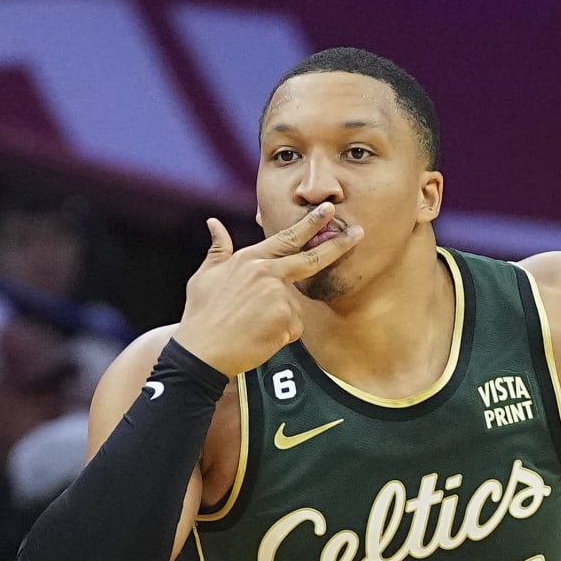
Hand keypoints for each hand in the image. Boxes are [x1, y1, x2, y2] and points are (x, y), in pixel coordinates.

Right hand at [171, 203, 363, 374]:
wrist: (202, 350)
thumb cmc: (202, 314)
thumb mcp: (205, 276)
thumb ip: (218, 250)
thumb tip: (214, 223)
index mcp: (250, 259)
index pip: (287, 238)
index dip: (311, 224)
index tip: (329, 209)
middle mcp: (267, 272)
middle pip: (312, 258)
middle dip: (339, 244)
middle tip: (359, 232)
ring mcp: (278, 295)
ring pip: (295, 307)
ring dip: (280, 319)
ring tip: (251, 325)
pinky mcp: (286, 319)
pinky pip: (294, 328)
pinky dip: (280, 335)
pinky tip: (259, 336)